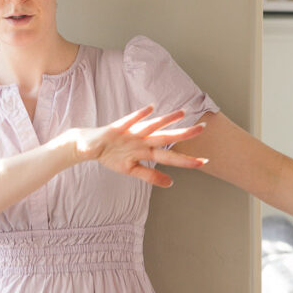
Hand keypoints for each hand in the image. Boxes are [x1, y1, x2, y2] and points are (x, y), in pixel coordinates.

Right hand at [64, 104, 207, 186]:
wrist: (87, 147)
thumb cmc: (112, 156)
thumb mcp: (131, 170)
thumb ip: (150, 175)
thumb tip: (171, 183)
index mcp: (146, 151)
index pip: (170, 156)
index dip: (186, 160)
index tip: (205, 161)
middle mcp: (142, 140)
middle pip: (166, 137)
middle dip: (184, 134)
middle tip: (203, 128)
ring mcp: (131, 133)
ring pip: (152, 126)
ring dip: (166, 120)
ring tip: (181, 113)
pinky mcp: (117, 128)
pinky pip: (129, 121)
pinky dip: (139, 115)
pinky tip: (150, 108)